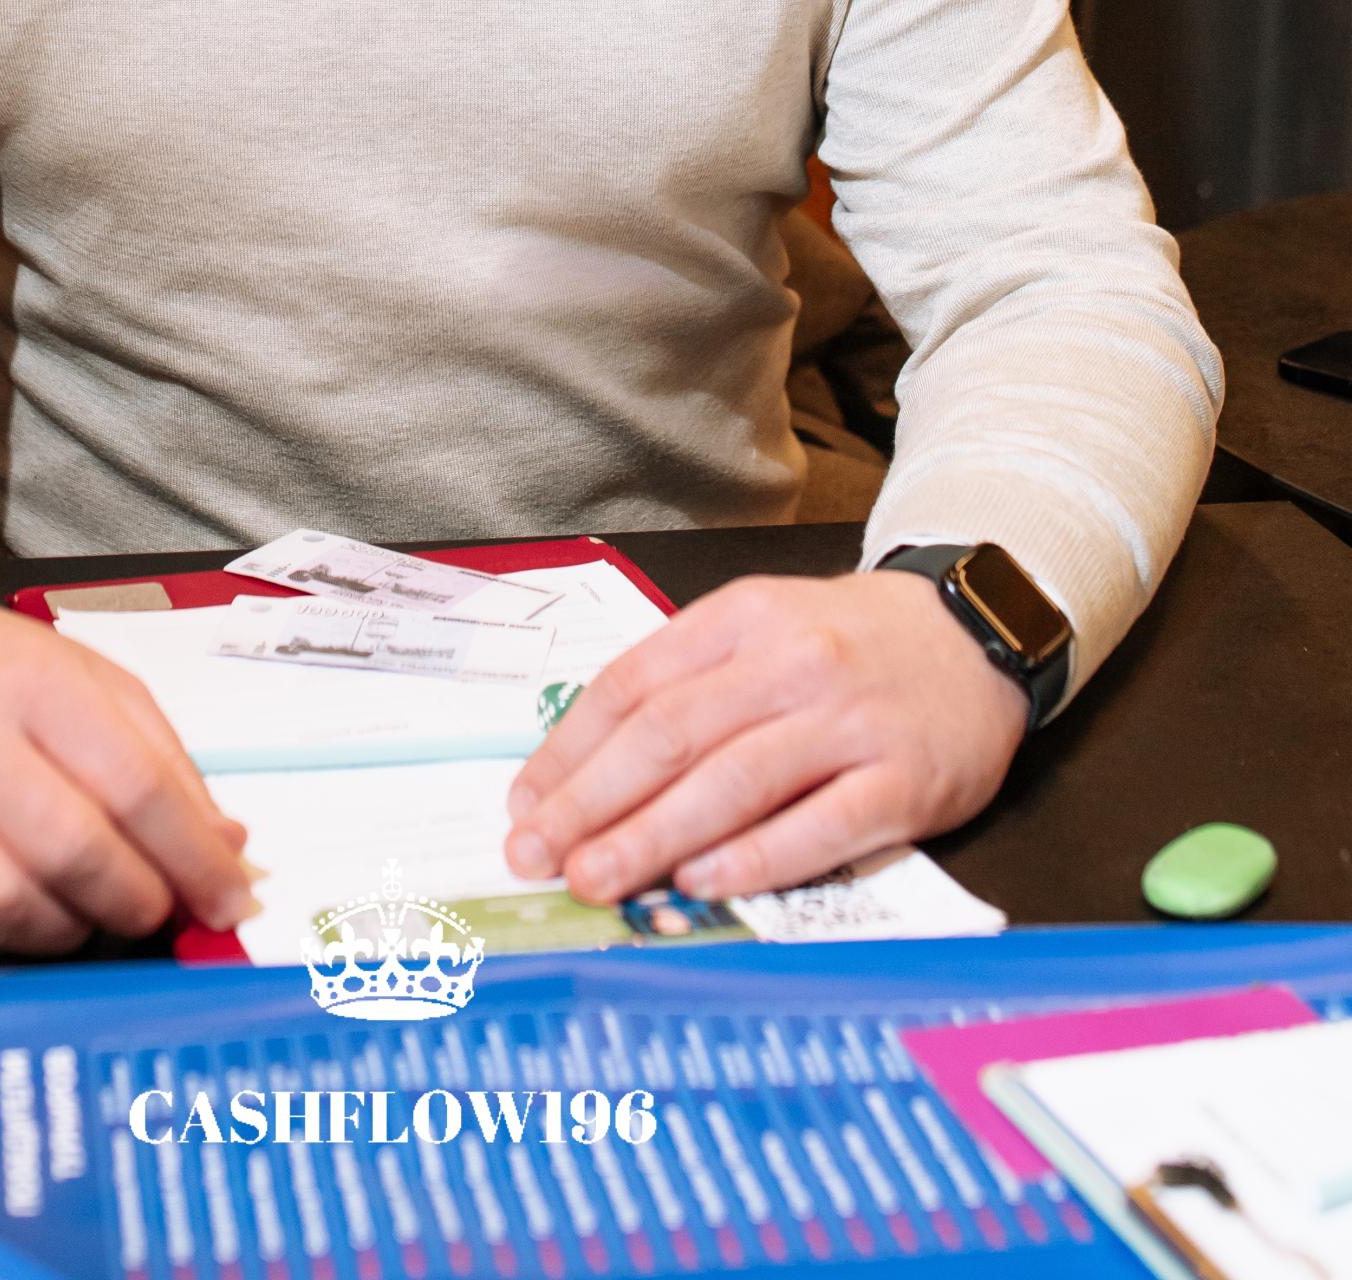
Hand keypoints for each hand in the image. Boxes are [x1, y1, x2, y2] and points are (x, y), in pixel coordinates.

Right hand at [0, 582, 255, 958]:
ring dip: (68, 929)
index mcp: (37, 685)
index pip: (134, 785)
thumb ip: (165, 762)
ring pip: (4, 906)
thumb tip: (226, 850)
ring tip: (89, 906)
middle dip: (136, 900)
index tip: (230, 897)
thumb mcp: (93, 682)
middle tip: (159, 908)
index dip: (194, 856)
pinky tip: (18, 908)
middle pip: (71, 852)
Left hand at [503, 570, 1027, 904]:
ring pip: (733, 782)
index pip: (635, 684)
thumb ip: (687, 683)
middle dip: (592, 803)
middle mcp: (790, 661)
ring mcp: (849, 720)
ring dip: (654, 837)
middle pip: (671, 735)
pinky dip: (756, 858)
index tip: (525, 804)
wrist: (974, 633)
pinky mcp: (903, 779)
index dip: (571, 750)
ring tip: (597, 880)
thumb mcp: (760, 627)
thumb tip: (586, 768)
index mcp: (741, 617)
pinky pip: (821, 825)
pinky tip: (703, 883)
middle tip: (538, 856)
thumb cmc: (847, 643)